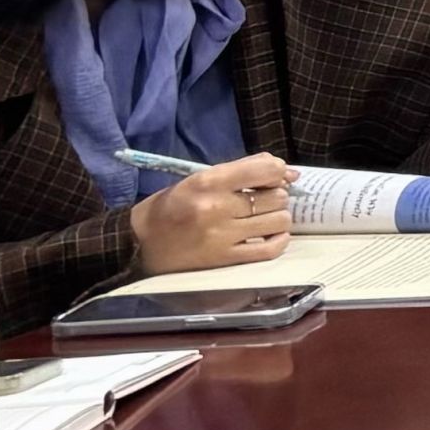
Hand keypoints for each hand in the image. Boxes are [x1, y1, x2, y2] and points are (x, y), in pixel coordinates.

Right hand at [130, 153, 291, 272]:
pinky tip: (267, 235)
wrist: (139, 244)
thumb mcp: (199, 179)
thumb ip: (243, 170)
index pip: (266, 169)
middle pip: (276, 197)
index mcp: (208, 182)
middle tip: (261, 201)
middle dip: (275, 196)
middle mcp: (217, 208)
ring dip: (277, 218)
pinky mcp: (225, 259)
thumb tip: (290, 173)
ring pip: (279, 221)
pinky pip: (271, 249)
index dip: (277, 172)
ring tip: (262, 218)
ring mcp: (222, 236)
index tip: (271, 177)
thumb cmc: (171, 207)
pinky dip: (277, 240)